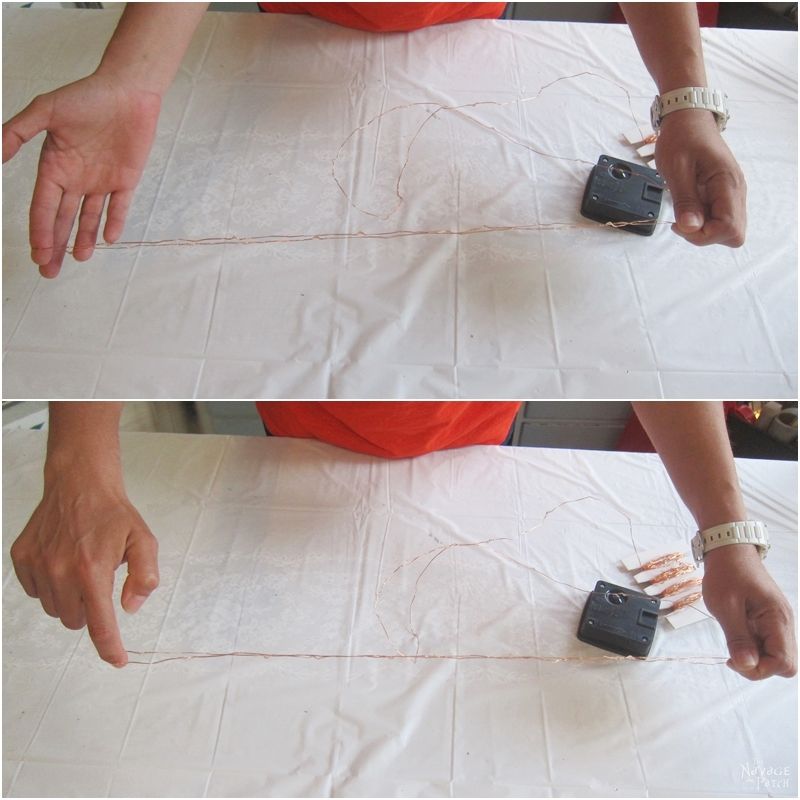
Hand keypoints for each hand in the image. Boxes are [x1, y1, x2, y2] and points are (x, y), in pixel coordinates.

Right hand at [2, 72, 160, 277]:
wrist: (127, 91)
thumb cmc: (85, 96)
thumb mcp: (45, 111)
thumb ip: (18, 132)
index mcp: (54, 166)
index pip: (43, 206)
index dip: (40, 231)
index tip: (38, 253)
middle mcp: (75, 178)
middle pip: (62, 219)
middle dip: (55, 245)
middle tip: (49, 271)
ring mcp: (101, 181)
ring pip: (89, 217)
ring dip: (84, 238)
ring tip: (80, 259)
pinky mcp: (125, 180)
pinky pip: (119, 206)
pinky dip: (114, 222)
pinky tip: (109, 239)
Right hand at [10, 469, 158, 666]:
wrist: (79, 483)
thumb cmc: (113, 514)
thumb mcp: (143, 541)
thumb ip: (144, 576)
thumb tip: (130, 607)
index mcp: (93, 570)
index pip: (100, 623)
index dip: (109, 647)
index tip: (117, 660)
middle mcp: (61, 571)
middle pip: (75, 620)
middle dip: (90, 610)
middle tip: (98, 582)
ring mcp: (37, 565)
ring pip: (54, 609)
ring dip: (69, 599)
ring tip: (81, 568)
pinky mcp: (22, 558)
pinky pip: (36, 592)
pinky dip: (50, 586)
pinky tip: (62, 562)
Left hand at [655, 109, 746, 247]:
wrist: (688, 119)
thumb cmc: (681, 138)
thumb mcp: (676, 169)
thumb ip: (685, 200)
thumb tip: (691, 227)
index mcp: (727, 184)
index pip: (729, 228)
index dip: (703, 235)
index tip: (680, 223)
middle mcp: (736, 191)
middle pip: (733, 234)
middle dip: (704, 235)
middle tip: (682, 219)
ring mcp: (732, 193)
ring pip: (728, 229)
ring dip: (704, 229)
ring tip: (685, 210)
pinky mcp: (724, 194)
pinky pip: (720, 219)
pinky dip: (704, 221)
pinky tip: (689, 207)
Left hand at [702, 544, 795, 679]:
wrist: (729, 549)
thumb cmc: (726, 573)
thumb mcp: (725, 605)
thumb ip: (738, 637)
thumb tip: (748, 665)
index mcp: (777, 620)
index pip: (785, 663)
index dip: (760, 669)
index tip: (734, 659)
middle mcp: (784, 623)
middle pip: (784, 663)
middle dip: (758, 666)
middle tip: (732, 653)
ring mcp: (778, 622)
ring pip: (775, 655)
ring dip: (755, 656)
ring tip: (733, 640)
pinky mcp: (768, 620)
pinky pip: (767, 643)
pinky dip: (752, 646)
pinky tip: (736, 634)